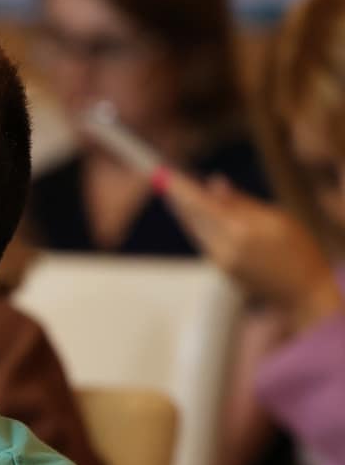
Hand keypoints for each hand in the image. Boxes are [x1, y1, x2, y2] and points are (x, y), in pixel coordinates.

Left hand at [159, 172, 342, 331]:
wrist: (302, 291)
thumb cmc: (298, 249)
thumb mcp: (277, 218)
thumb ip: (241, 202)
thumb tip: (213, 183)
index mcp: (241, 232)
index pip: (201, 205)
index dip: (179, 189)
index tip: (162, 174)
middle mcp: (224, 249)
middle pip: (192, 218)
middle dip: (178, 198)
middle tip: (164, 177)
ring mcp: (220, 262)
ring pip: (195, 230)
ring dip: (185, 211)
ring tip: (174, 191)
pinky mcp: (220, 270)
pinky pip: (203, 242)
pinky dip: (198, 225)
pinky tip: (194, 214)